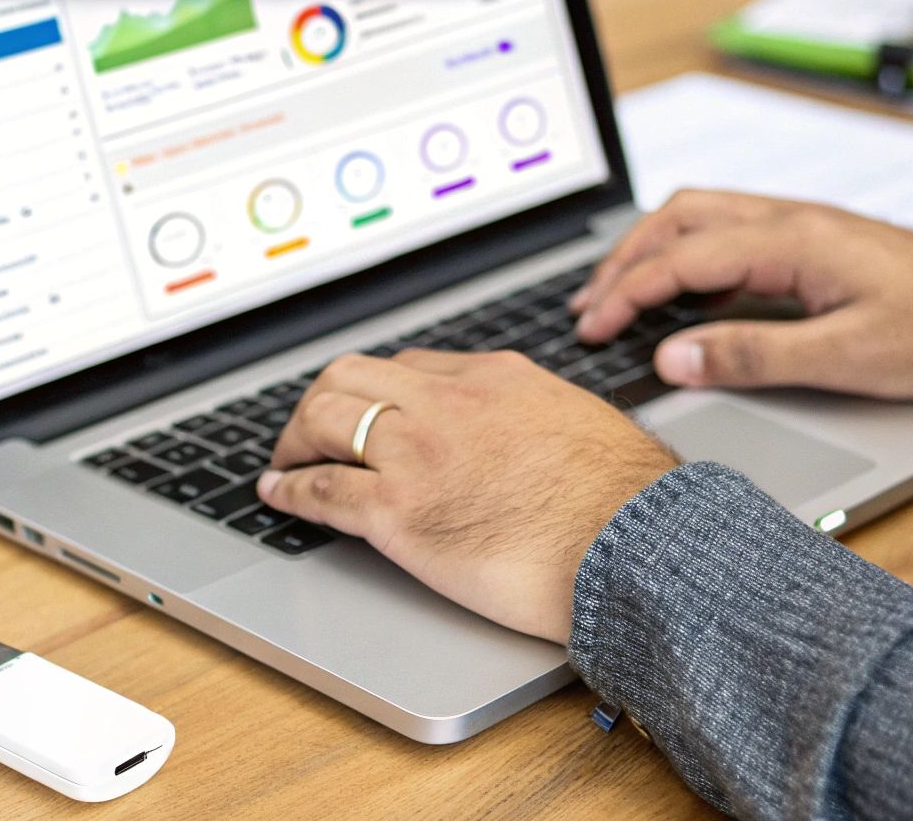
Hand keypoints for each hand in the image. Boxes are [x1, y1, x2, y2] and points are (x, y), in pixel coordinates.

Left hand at [258, 350, 677, 644]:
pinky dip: (290, 491)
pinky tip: (278, 495)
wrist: (634, 545)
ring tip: (285, 460)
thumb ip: (535, 417)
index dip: (375, 390)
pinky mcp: (398, 513)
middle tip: (308, 430)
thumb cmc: (625, 502)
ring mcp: (417, 455)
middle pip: (350, 378)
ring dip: (294, 440)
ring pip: (325, 421)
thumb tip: (530, 433)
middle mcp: (447, 404)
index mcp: (493, 378)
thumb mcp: (578, 423)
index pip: (409, 367)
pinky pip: (322, 490)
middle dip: (319, 402)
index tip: (364, 408)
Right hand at [570, 190, 912, 398]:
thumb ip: (751, 356)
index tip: (593, 329)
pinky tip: (681, 292)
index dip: (627, 293)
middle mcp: (788, 219)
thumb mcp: (843, 357)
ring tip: (617, 294)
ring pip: (699, 216)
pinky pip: (726, 230)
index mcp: (790, 240)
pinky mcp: (809, 239)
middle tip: (588, 309)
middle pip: (677, 218)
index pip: (680, 258)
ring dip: (649, 251)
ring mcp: (798, 224)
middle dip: (622, 261)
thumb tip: (674, 355)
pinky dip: (684, 255)